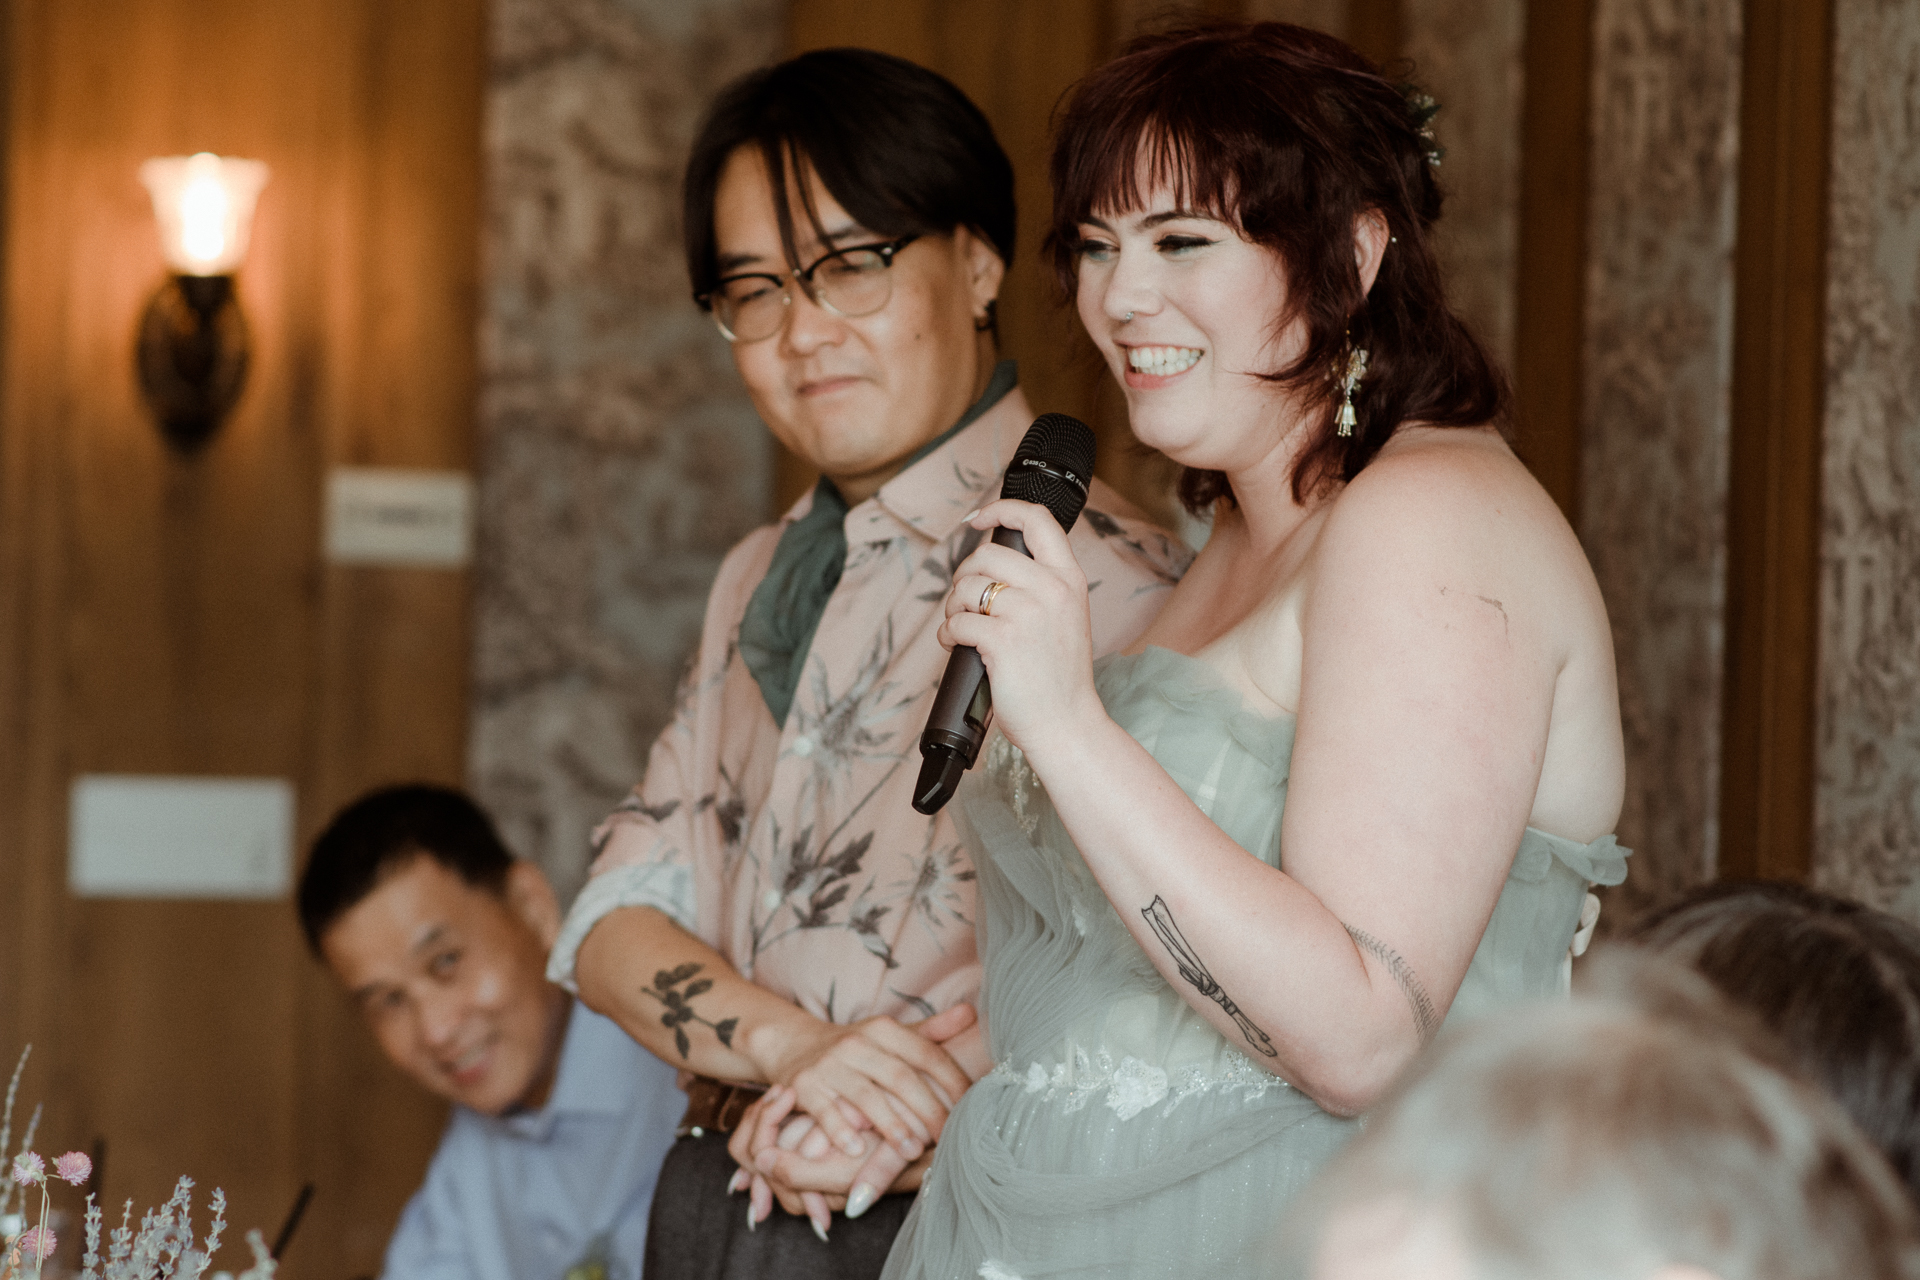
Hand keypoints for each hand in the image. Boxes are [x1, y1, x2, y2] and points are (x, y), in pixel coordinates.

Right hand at [732, 1005, 979, 1224]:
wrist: (793, 1045)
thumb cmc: (855, 1048)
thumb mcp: (889, 1035)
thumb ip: (930, 1031)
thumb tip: (972, 1013)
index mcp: (883, 1029)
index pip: (926, 1052)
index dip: (952, 1079)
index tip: (972, 1106)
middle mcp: (857, 1042)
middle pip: (900, 1078)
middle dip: (928, 1110)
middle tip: (948, 1138)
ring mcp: (829, 1064)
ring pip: (867, 1098)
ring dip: (892, 1128)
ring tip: (914, 1152)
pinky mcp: (804, 1086)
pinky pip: (826, 1112)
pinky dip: (842, 1132)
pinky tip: (860, 1151)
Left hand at [939, 498, 1103, 758]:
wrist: (1067, 724)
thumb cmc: (1059, 677)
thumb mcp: (1065, 617)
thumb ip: (1040, 585)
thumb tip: (990, 561)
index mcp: (1069, 579)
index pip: (1038, 520)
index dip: (1001, 510)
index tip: (978, 519)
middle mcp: (1052, 589)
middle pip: (986, 555)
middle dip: (963, 577)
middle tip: (964, 603)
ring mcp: (1028, 614)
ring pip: (967, 587)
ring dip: (953, 607)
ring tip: (961, 626)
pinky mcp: (1003, 640)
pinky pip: (957, 622)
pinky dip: (947, 634)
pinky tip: (956, 646)